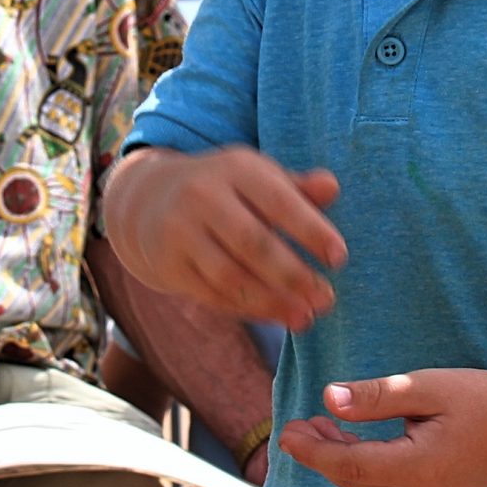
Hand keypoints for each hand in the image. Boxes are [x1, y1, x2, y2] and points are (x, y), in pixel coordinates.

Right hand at [108, 147, 343, 326]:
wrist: (147, 201)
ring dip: (271, 302)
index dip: (310, 230)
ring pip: (231, 276)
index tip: (339, 258)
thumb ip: (296, 187)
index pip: (277, 200)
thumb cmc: (223, 188)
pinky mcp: (168, 265)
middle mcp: (202, 196)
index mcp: (234, 168)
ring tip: (305, 318)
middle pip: (253, 243)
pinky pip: (212, 294)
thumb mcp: (255, 177)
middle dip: (294, 275)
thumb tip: (332, 187)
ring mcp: (180, 232)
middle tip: (327, 299)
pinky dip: (247, 309)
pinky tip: (276, 317)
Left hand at [279, 369, 486, 486]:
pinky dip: (369, 477)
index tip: (287, 433)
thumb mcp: (424, 387)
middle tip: (302, 426)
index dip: (314, 452)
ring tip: (326, 431)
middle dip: (325, 456)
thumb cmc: (479, 397)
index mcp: (421, 470)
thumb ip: (376, 397)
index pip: (350, 466)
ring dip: (345, 466)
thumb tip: (328, 399)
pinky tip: (359, 449)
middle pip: (357, 483)